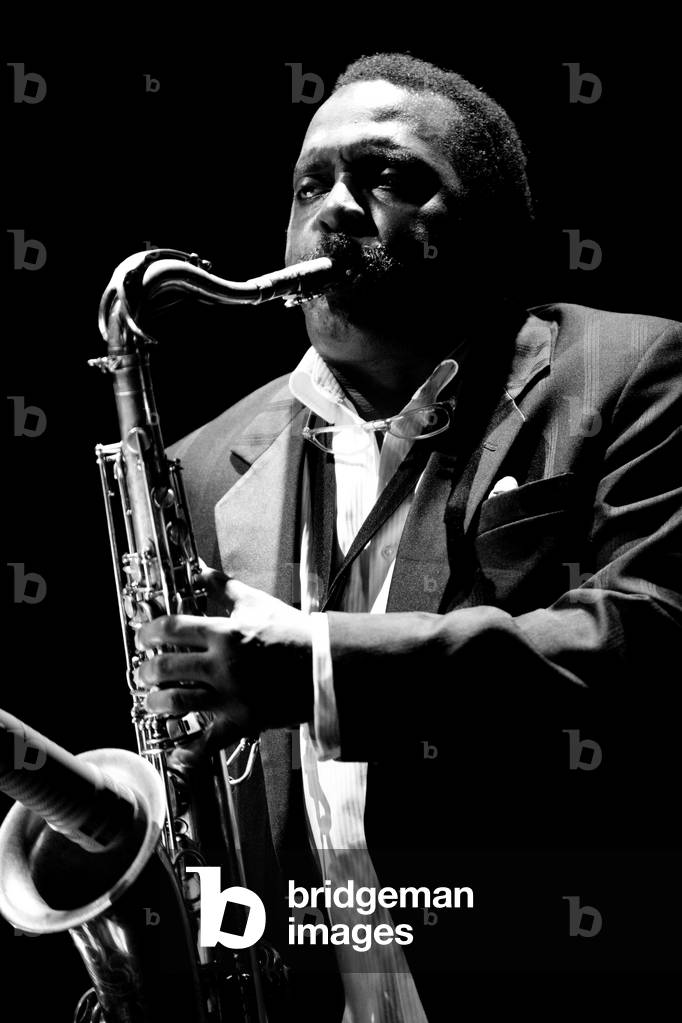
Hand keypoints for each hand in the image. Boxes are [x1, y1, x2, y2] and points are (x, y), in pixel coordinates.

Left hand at [135, 568, 313, 736]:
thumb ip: (225, 588)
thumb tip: (202, 570)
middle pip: (167, 668)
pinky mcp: (242, 720)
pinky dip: (190, 752)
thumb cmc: (293, 633)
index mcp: (224, 633)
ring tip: (152, 701)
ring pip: (179, 702)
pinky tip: (175, 754)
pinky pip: (211, 741)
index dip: (148, 632)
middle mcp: (222, 665)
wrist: (325, 665)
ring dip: (157, 702)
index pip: (172, 629)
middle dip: (146, 671)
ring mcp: (230, 695)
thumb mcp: (258, 603)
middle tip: (143, 672)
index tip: (143, 636)